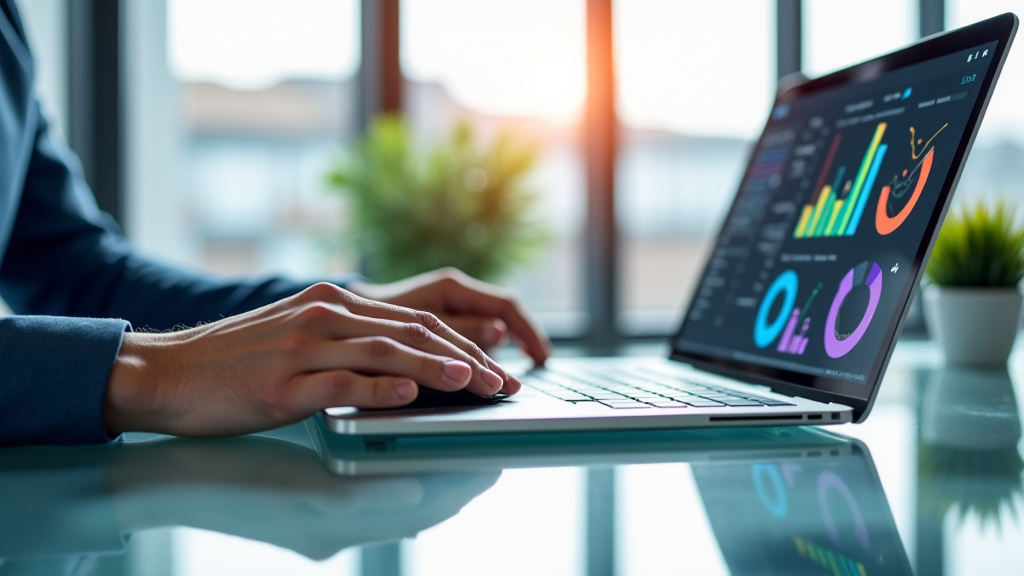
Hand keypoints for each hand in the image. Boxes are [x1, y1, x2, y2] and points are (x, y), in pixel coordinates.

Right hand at [104, 282, 527, 437]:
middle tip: (501, 382)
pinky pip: (341, 384)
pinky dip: (381, 390)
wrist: (168, 371)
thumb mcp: (299, 333)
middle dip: (465, 358)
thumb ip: (349, 338)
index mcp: (333, 300)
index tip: (494, 367)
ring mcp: (302, 347)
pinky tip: (411, 399)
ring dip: (437, 370)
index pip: (414, 320)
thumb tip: (406, 364)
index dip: (462, 344)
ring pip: (385, 353)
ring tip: (475, 384)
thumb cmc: (238, 359)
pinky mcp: (282, 383)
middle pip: (412, 332)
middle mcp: (324, 314)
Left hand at [348, 268, 550, 365]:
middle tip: (522, 384)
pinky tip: (479, 380)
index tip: (541, 359)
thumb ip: (447, 329)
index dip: (529, 333)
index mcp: (450, 287)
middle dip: (517, 352)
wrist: (328, 319)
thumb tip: (498, 331)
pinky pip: (464, 342)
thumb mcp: (407, 325)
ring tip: (504, 386)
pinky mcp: (433, 327)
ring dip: (496, 360)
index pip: (507, 306)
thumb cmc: (362, 318)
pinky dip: (476, 361)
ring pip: (484, 334)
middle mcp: (452, 294)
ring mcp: (445, 310)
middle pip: (501, 321)